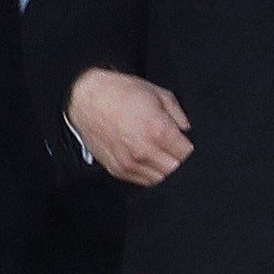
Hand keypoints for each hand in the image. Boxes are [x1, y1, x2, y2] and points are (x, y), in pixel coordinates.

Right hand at [66, 69, 193, 184]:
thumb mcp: (157, 93)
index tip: (183, 141)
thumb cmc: (120, 92)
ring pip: (160, 179)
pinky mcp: (117, 169)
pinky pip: (142, 181)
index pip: (187, 153)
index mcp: (158, 130)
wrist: (85, 98)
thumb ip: (178, 114)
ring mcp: (129, 163)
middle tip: (172, 148)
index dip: (188, 147)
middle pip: (176, 170)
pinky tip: (144, 158)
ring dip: (163, 168)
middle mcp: (144, 151)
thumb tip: (186, 130)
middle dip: (177, 159)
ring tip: (157, 153)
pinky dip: (147, 173)